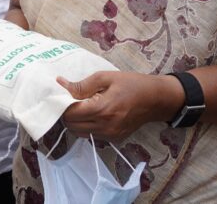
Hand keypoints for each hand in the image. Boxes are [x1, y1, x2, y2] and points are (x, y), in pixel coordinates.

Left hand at [57, 71, 182, 141]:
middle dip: (67, 112)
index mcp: (103, 109)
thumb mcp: (106, 77)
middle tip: (72, 99)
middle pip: (72, 125)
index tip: (63, 93)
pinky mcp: (114, 139)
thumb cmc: (132, 84)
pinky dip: (86, 125)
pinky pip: (91, 135)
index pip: (71, 113)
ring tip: (82, 106)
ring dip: (76, 120)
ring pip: (80, 132)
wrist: (156, 100)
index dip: (63, 104)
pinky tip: (93, 113)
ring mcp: (110, 135)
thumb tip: (61, 84)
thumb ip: (83, 84)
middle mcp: (105, 126)